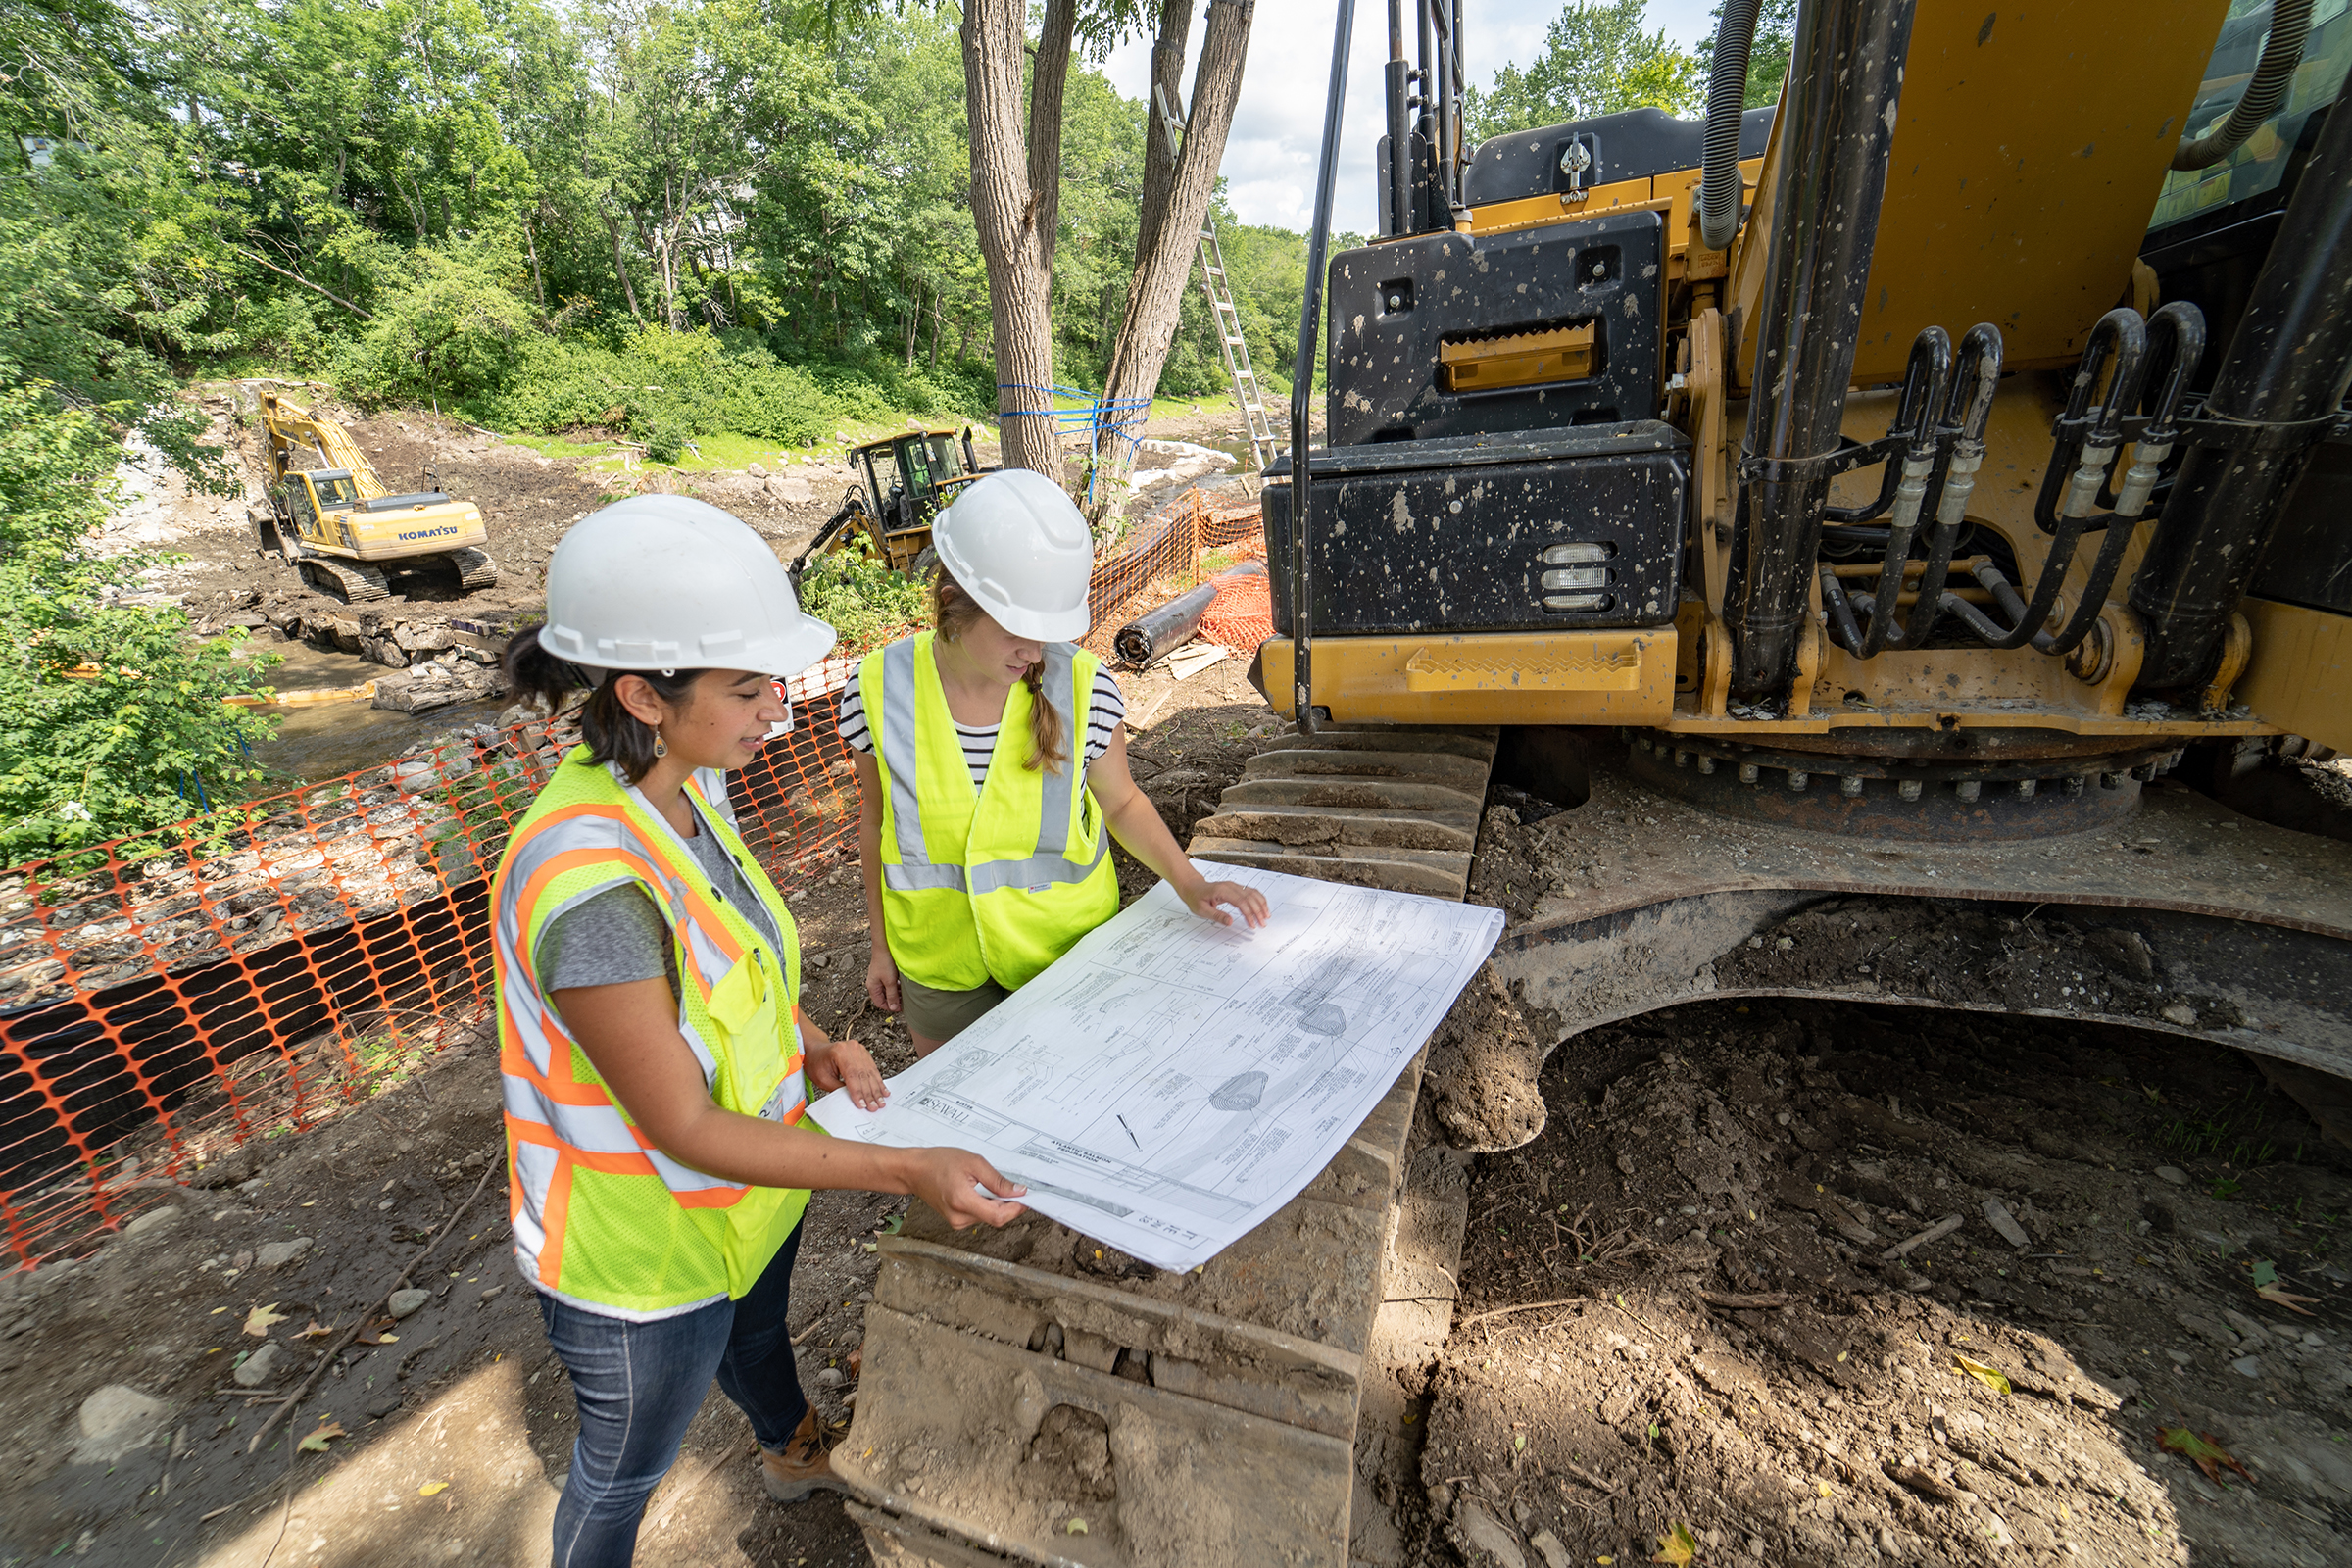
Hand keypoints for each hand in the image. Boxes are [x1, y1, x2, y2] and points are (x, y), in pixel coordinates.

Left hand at [806, 1036, 887, 1112]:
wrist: (817, 1050)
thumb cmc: (817, 1063)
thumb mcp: (823, 1078)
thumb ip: (838, 1088)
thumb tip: (854, 1099)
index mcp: (839, 1052)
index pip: (852, 1075)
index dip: (858, 1092)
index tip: (863, 1104)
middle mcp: (852, 1049)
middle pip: (864, 1074)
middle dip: (870, 1093)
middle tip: (874, 1106)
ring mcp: (859, 1049)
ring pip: (871, 1072)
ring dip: (876, 1089)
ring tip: (881, 1101)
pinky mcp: (864, 1053)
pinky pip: (873, 1069)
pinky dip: (878, 1081)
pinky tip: (882, 1090)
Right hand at [866, 947, 901, 1013]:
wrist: (885, 946)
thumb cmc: (885, 962)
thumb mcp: (890, 981)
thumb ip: (892, 995)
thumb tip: (893, 1008)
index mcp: (872, 987)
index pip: (879, 1003)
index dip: (889, 1007)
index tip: (900, 1008)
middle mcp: (874, 983)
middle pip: (883, 997)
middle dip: (894, 1000)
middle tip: (904, 1001)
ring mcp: (879, 977)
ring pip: (887, 990)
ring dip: (896, 993)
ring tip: (905, 993)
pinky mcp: (884, 972)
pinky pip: (889, 982)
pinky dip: (896, 985)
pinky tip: (903, 984)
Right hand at [906, 1147, 1025, 1228]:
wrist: (914, 1170)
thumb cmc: (938, 1162)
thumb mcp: (973, 1163)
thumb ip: (997, 1180)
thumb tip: (1018, 1191)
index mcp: (963, 1201)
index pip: (998, 1216)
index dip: (1016, 1209)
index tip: (1027, 1198)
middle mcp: (959, 1217)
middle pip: (995, 1218)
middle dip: (1008, 1204)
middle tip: (1013, 1187)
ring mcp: (956, 1222)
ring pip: (988, 1217)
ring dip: (996, 1204)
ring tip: (987, 1184)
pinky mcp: (956, 1221)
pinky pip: (979, 1216)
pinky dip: (986, 1205)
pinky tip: (979, 1191)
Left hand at [1182, 877, 1269, 929]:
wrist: (1193, 887)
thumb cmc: (1196, 898)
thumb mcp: (1202, 910)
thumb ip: (1217, 916)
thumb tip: (1230, 922)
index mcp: (1222, 891)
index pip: (1241, 902)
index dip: (1249, 914)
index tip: (1253, 925)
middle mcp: (1230, 886)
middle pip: (1249, 898)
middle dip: (1258, 911)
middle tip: (1262, 924)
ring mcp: (1234, 886)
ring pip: (1253, 893)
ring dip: (1261, 905)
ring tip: (1266, 917)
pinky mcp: (1236, 887)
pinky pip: (1251, 892)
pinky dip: (1258, 899)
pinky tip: (1262, 907)